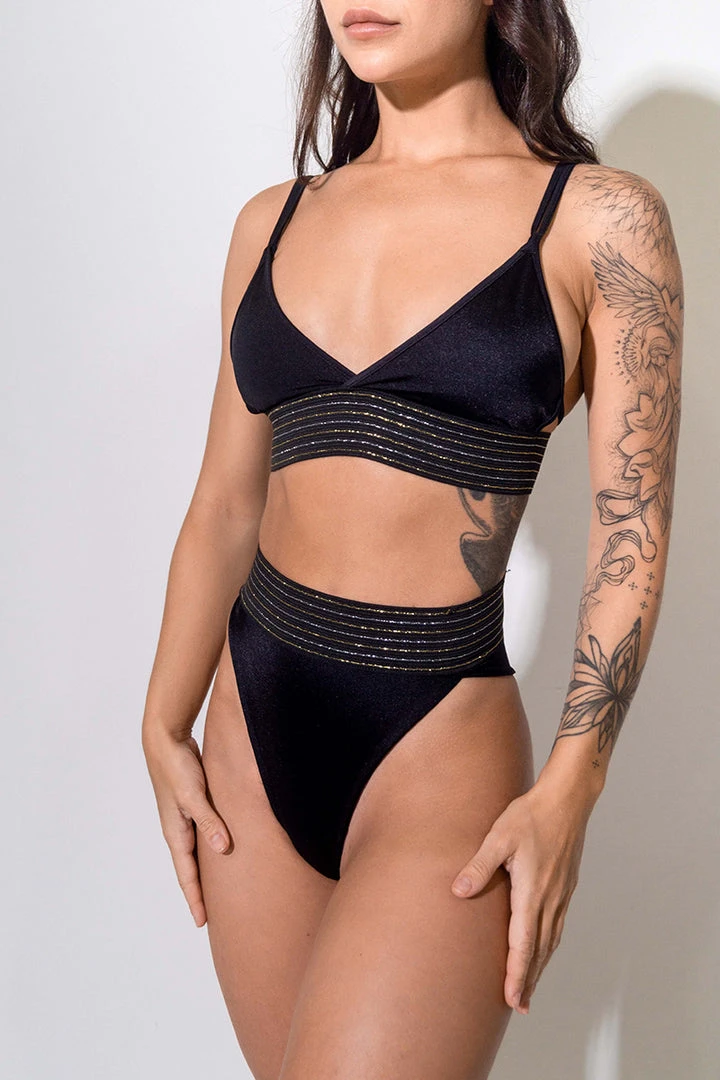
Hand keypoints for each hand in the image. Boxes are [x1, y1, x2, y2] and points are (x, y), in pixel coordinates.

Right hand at [142, 729, 230, 926]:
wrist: (166, 739)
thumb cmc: (177, 767)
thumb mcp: (194, 795)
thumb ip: (209, 821)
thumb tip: (223, 849)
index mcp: (175, 833)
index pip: (187, 875)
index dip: (195, 899)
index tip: (203, 923)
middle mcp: (178, 829)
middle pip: (191, 869)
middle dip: (200, 892)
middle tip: (214, 915)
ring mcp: (185, 817)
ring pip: (197, 852)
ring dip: (206, 870)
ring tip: (220, 888)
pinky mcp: (193, 804)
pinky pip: (203, 833)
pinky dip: (211, 846)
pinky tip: (223, 849)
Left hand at [450, 775, 592, 1013]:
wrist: (567, 800)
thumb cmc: (531, 815)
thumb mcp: (498, 836)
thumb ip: (479, 866)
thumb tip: (458, 891)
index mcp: (532, 892)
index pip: (523, 944)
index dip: (517, 975)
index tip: (512, 1000)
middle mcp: (550, 899)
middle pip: (540, 951)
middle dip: (529, 980)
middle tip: (518, 1006)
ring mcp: (561, 894)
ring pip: (551, 940)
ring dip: (540, 966)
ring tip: (529, 987)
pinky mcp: (566, 886)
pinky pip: (557, 925)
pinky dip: (549, 945)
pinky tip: (543, 948)